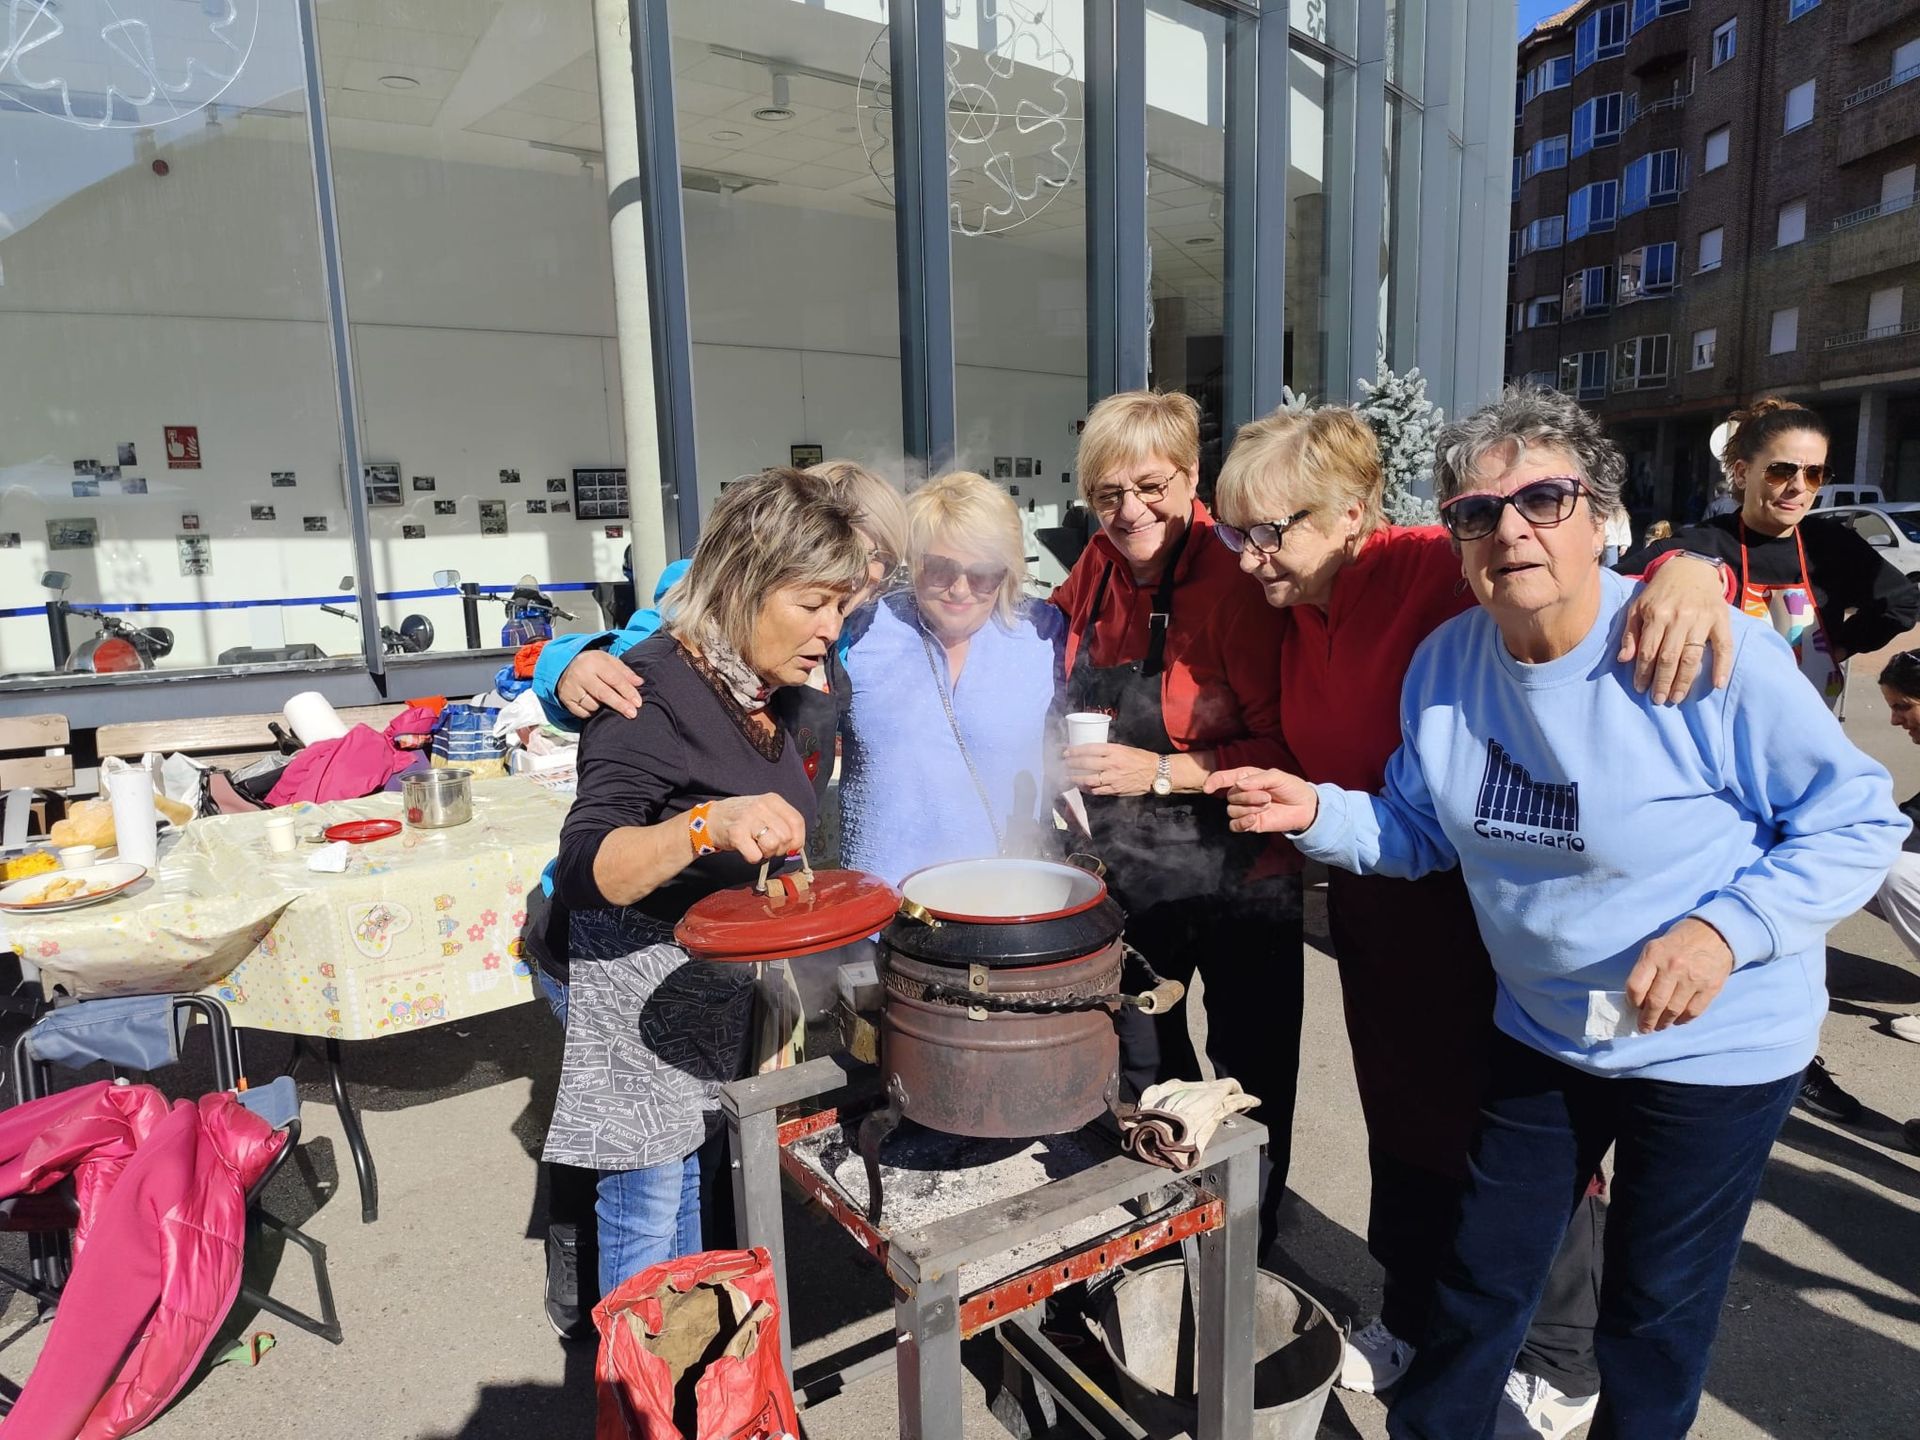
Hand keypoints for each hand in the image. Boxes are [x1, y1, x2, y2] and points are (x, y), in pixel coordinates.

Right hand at [559, 649, 643, 718]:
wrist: (565, 664)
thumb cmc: (593, 664)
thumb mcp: (609, 661)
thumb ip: (625, 672)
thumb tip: (639, 683)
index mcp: (594, 662)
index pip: (614, 679)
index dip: (628, 692)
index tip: (638, 703)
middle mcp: (580, 674)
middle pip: (604, 694)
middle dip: (620, 705)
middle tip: (632, 713)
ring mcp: (571, 687)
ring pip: (593, 705)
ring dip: (603, 707)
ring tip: (605, 700)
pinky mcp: (565, 699)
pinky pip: (583, 712)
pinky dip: (591, 712)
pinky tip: (594, 704)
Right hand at [704, 794, 806, 864]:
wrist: (712, 818)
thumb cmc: (742, 817)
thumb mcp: (765, 811)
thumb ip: (783, 823)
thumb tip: (796, 846)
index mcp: (772, 800)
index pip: (797, 821)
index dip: (798, 839)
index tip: (792, 846)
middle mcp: (761, 807)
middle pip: (786, 836)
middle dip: (780, 848)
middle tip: (767, 845)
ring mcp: (748, 819)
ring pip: (773, 845)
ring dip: (767, 853)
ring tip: (757, 846)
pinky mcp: (736, 834)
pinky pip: (756, 855)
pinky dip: (753, 857)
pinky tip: (746, 848)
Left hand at [1062, 742, 1159, 796]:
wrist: (1155, 773)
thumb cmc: (1140, 758)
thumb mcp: (1124, 749)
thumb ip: (1108, 751)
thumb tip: (1091, 752)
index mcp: (1114, 751)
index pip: (1090, 749)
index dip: (1075, 750)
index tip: (1066, 751)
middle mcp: (1112, 764)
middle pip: (1086, 763)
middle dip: (1071, 763)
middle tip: (1063, 763)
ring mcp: (1112, 778)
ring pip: (1088, 779)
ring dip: (1075, 778)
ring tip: (1067, 776)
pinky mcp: (1114, 790)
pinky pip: (1096, 790)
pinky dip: (1086, 789)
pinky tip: (1081, 786)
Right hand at [1202, 766, 1318, 833]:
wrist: (1304, 807)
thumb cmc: (1291, 787)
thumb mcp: (1277, 777)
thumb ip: (1257, 779)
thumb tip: (1238, 784)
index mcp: (1245, 778)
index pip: (1223, 778)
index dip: (1213, 781)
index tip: (1208, 788)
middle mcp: (1241, 793)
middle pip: (1231, 796)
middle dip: (1248, 797)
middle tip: (1268, 797)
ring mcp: (1245, 809)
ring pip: (1232, 810)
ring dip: (1249, 808)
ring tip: (1267, 806)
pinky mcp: (1249, 823)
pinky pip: (1234, 825)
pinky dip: (1242, 823)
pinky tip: (1254, 819)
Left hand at [1621, 557, 1732, 704]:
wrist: (1690, 568)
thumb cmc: (1660, 592)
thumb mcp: (1638, 606)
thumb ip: (1630, 633)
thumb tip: (1623, 659)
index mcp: (1657, 614)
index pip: (1648, 650)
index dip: (1643, 672)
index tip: (1640, 688)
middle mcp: (1679, 617)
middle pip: (1669, 657)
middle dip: (1663, 681)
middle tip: (1659, 699)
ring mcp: (1702, 619)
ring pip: (1692, 655)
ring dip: (1684, 680)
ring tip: (1677, 697)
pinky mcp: (1721, 619)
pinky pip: (1724, 646)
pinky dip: (1722, 666)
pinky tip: (1717, 684)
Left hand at [1625, 917, 1734, 1031]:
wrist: (1715, 934)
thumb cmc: (1679, 942)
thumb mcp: (1655, 947)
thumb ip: (1646, 970)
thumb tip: (1637, 1000)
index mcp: (1654, 955)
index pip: (1635, 987)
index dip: (1632, 1002)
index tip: (1633, 1009)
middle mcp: (1673, 967)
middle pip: (1655, 1003)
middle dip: (1647, 1020)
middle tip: (1644, 1027)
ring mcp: (1693, 978)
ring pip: (1673, 1011)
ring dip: (1664, 1023)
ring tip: (1659, 1026)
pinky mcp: (1710, 988)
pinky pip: (1693, 1012)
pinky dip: (1683, 1020)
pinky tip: (1677, 1020)